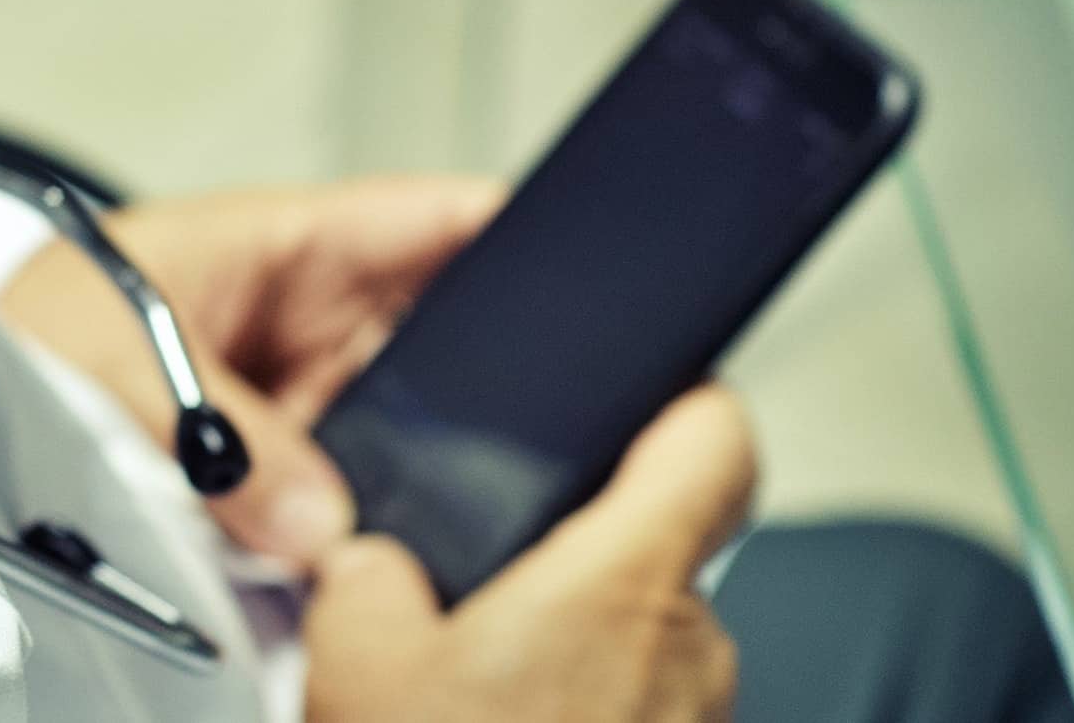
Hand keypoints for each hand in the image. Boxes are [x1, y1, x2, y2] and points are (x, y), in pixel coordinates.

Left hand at [0, 176, 503, 565]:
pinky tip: (375, 558)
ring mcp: (293, 406)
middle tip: (528, 430)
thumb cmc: (6, 341)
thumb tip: (316, 523)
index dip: (511, 232)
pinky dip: (361, 532)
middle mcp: (302, 324)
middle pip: (439, 339)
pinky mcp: (269, 486)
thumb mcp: (107, 360)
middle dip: (484, 381)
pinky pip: (347, 504)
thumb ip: (217, 435)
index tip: (593, 257)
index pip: (425, 219)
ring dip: (416, 470)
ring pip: (401, 432)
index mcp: (277, 244)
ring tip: (429, 505)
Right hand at [305, 387, 753, 722]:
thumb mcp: (358, 664)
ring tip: (471, 680)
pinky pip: (631, 713)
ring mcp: (695, 720)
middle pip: (660, 544)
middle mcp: (688, 647)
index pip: (715, 434)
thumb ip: (366, 576)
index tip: (646, 385)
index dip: (684, 394)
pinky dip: (576, 714)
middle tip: (486, 573)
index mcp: (626, 579)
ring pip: (641, 642)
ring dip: (571, 649)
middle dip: (574, 553)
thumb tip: (374, 566)